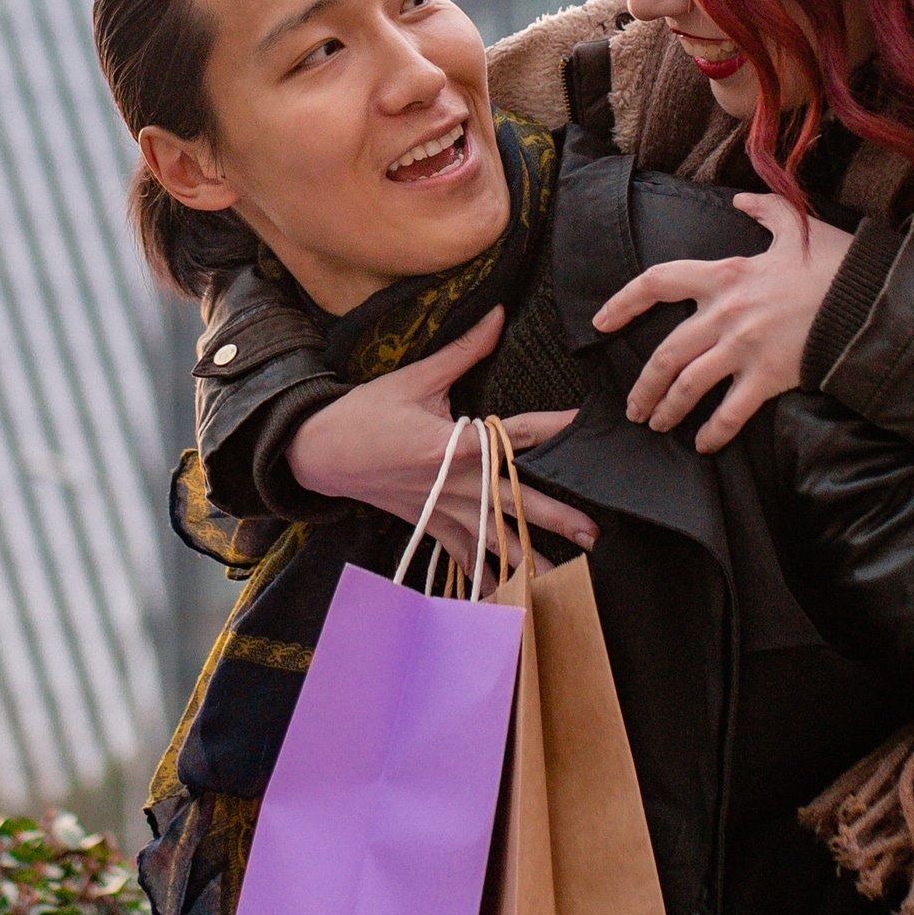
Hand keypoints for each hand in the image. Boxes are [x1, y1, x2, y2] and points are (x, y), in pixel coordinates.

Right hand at [281, 311, 593, 551]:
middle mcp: (455, 483)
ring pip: (494, 540)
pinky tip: (510, 602)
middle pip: (516, 501)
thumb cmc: (366, 412)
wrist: (318, 451)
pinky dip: (485, 581)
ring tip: (567, 580)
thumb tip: (498, 313)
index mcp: (456, 443)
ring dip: (531, 560)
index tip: (590, 429)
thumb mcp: (415, 377)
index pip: (518, 434)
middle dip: (557, 518)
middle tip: (595, 534)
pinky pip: (463, 559)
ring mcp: (442, 510)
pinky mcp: (429, 525)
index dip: (557, 429)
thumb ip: (463, 350)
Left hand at [589, 192, 855, 452]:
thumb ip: (764, 211)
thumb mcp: (796, 226)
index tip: (601, 323)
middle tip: (634, 408)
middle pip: (665, 352)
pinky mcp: (768, 376)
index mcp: (724, 273)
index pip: (657, 282)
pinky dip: (714, 432)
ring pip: (688, 385)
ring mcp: (744, 347)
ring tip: (658, 425)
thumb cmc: (835, 263)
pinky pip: (730, 412)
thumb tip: (740, 200)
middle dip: (643, 385)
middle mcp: (725, 312)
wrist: (872, 298)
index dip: (623, 303)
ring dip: (667, 409)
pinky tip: (704, 445)